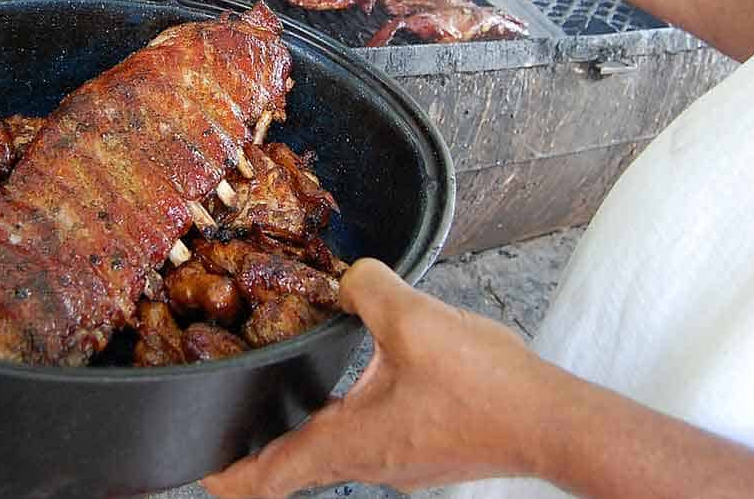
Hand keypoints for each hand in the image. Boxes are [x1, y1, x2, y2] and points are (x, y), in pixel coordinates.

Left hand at [202, 259, 545, 497]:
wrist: (555, 421)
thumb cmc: (487, 387)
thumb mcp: (415, 320)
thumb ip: (367, 288)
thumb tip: (347, 277)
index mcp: (351, 444)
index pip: (270, 476)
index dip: (227, 474)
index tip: (199, 466)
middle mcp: (371, 463)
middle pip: (296, 464)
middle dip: (261, 444)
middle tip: (235, 414)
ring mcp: (401, 463)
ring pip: (335, 451)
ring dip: (307, 427)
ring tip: (288, 393)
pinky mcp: (427, 451)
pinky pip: (371, 438)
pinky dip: (348, 418)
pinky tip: (361, 382)